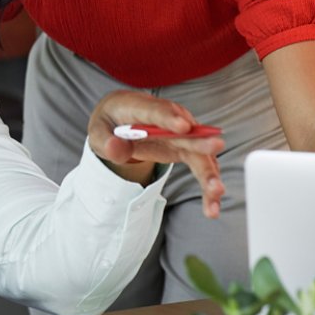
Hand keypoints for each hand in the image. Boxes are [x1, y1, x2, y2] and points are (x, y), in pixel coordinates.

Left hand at [87, 90, 225, 218]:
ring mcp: (180, 133)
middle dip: (201, 142)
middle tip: (216, 147)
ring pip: (199, 152)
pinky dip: (207, 185)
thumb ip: (106, 141)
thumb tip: (116, 149)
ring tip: (216, 193)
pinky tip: (213, 207)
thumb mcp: (98, 132)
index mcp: (140, 107)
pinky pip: (200, 166)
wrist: (122, 121)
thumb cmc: (110, 124)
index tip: (183, 126)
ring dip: (209, 172)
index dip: (169, 117)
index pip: (156, 110)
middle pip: (186, 131)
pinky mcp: (187, 148)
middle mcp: (167, 118)